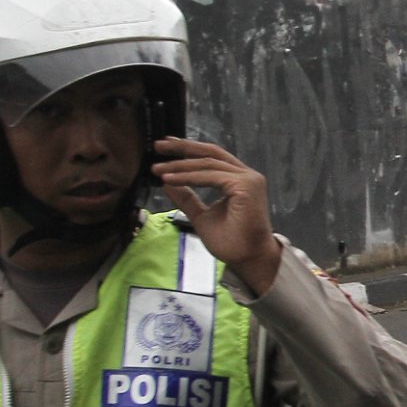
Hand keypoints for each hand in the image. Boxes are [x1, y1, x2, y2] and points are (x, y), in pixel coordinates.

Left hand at [153, 138, 282, 293]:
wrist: (248, 260)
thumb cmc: (232, 243)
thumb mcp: (201, 216)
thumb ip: (187, 198)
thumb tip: (168, 183)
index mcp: (238, 180)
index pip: (211, 158)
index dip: (188, 150)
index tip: (166, 148)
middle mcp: (246, 175)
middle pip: (210, 153)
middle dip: (182, 148)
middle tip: (158, 146)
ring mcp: (248, 179)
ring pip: (208, 164)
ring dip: (180, 165)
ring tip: (159, 169)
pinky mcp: (245, 187)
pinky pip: (210, 177)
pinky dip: (188, 177)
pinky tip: (171, 179)